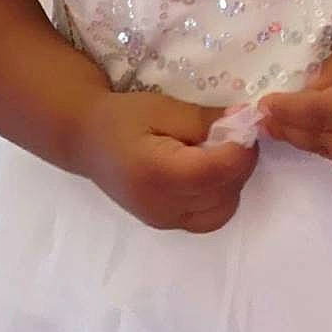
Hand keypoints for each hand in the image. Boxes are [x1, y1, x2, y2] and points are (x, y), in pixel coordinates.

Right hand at [78, 90, 257, 232]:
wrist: (85, 140)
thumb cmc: (121, 118)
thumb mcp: (163, 109)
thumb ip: (206, 120)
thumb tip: (246, 122)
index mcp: (158, 173)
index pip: (219, 170)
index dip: (242, 148)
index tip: (245, 122)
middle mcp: (162, 206)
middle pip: (225, 192)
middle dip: (239, 162)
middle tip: (231, 133)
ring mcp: (163, 220)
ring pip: (222, 209)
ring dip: (231, 181)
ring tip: (217, 153)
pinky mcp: (164, 223)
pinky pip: (208, 217)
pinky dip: (218, 196)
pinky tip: (207, 172)